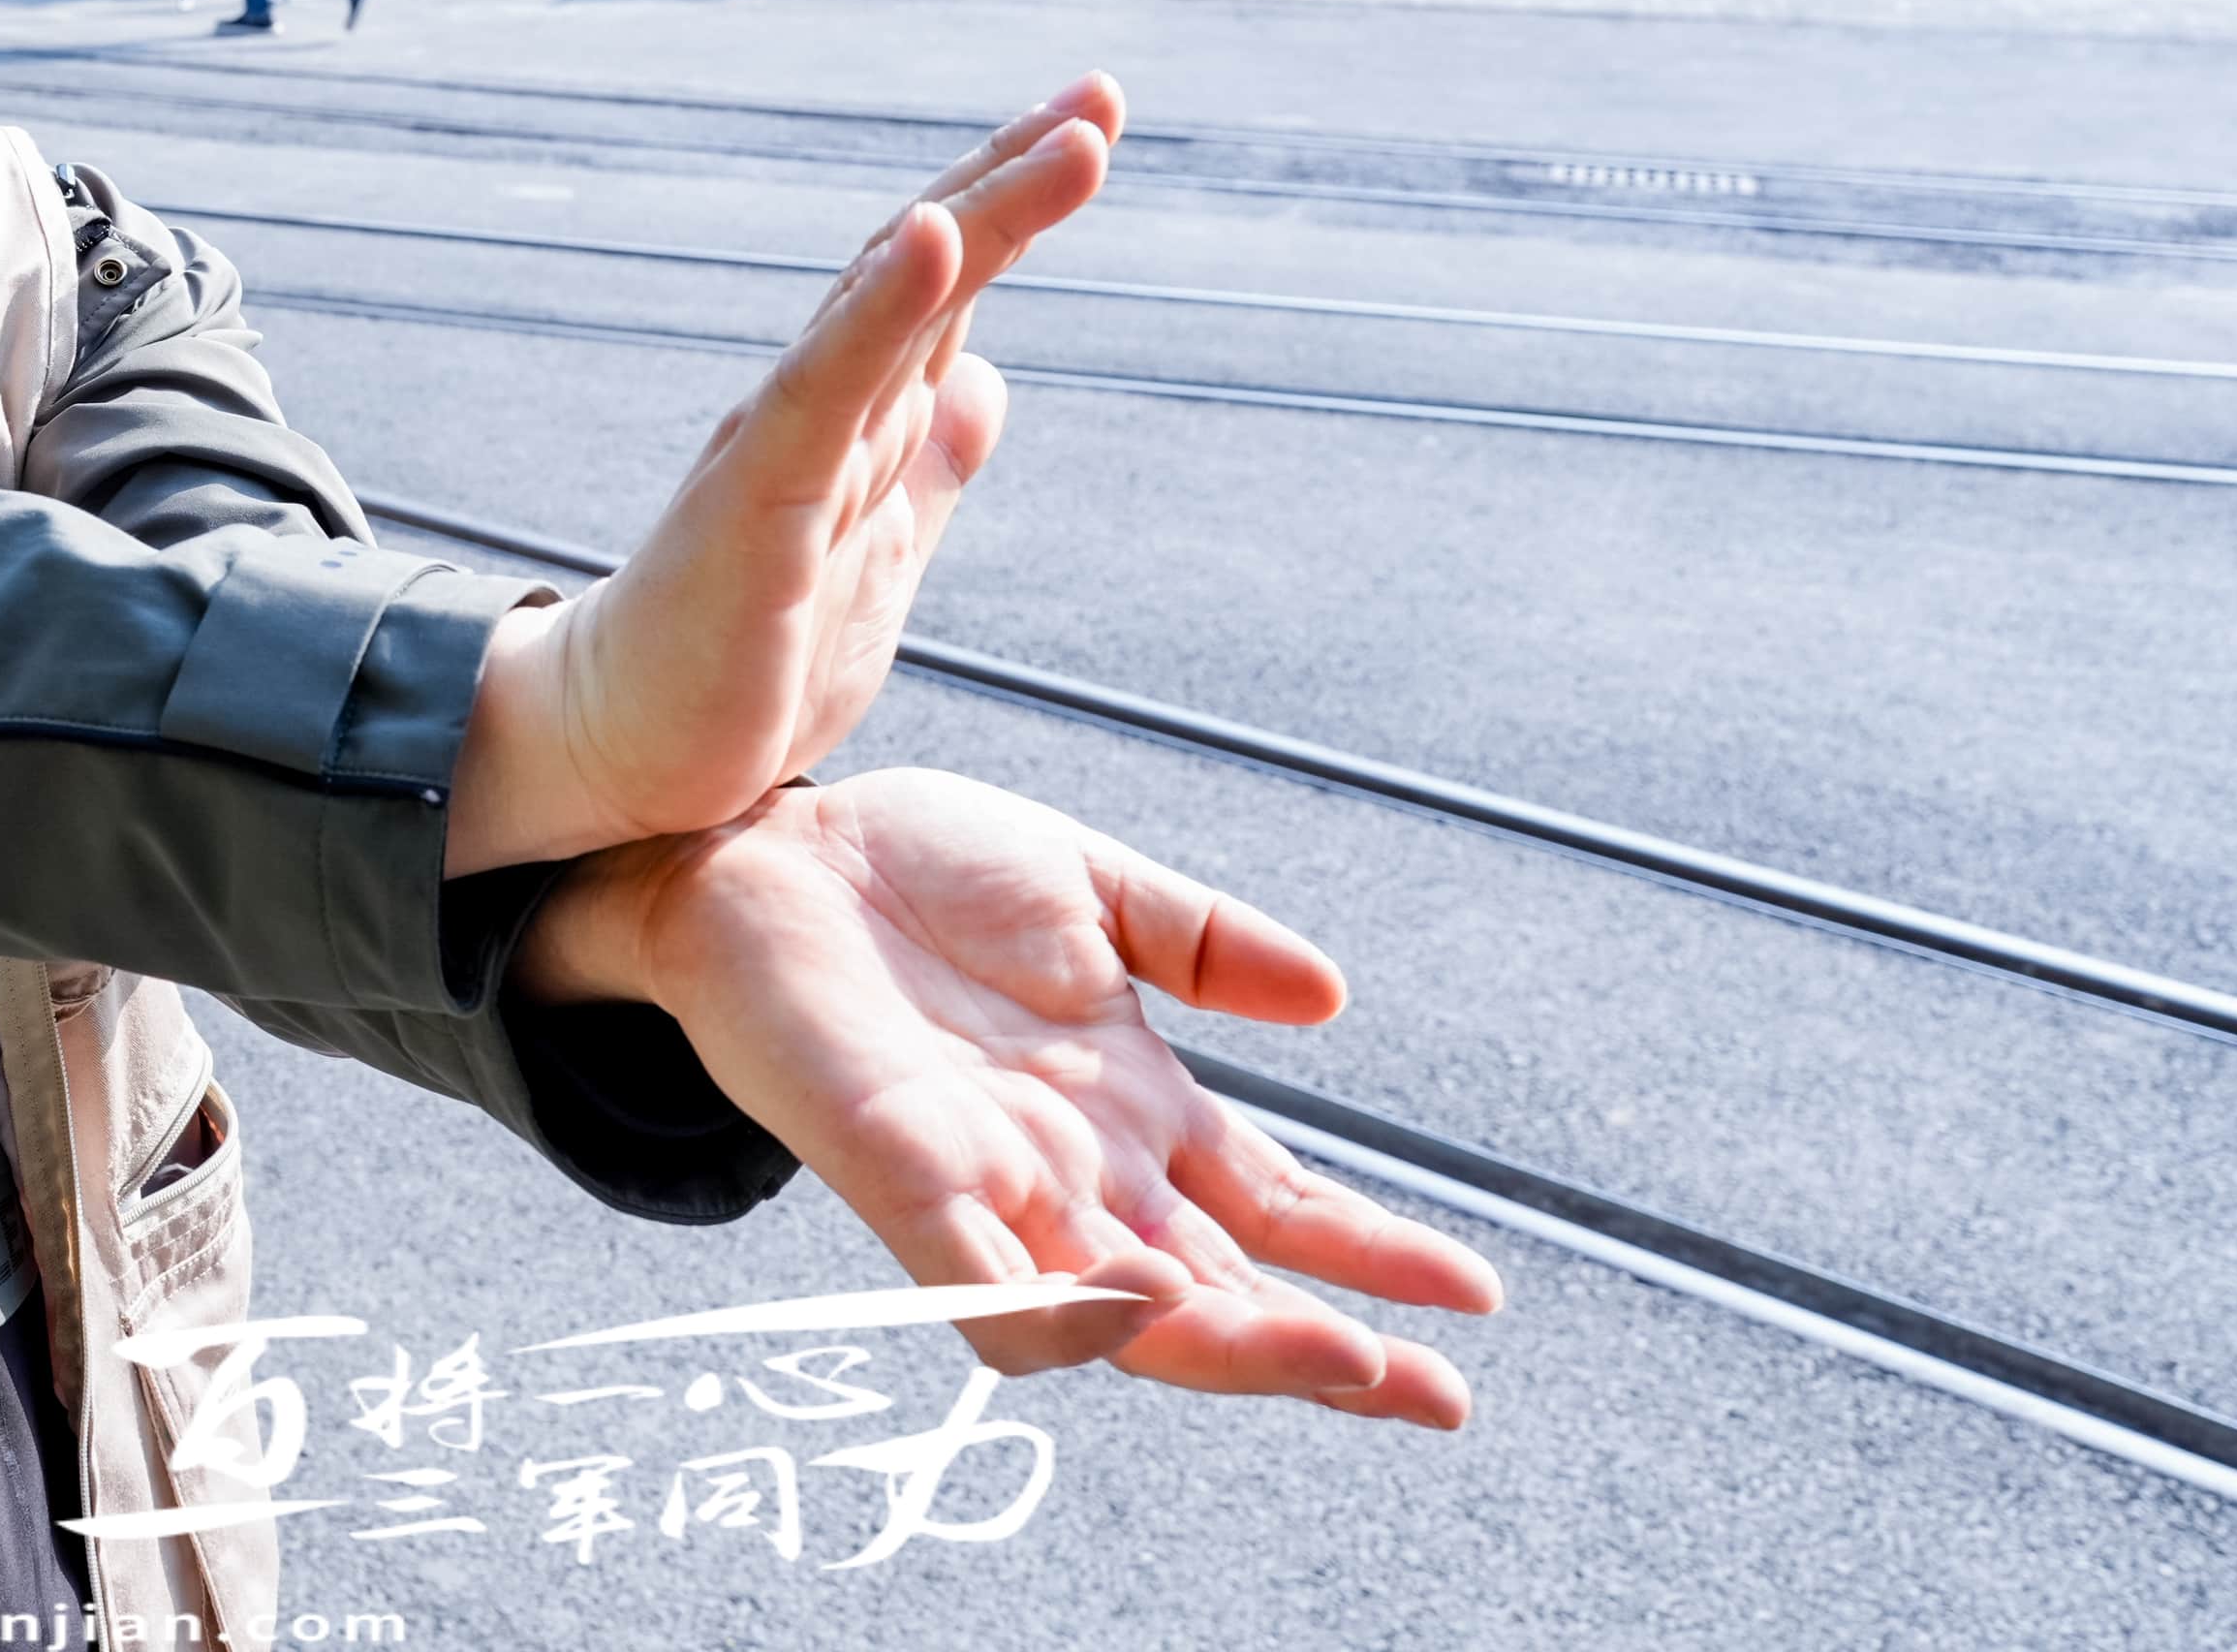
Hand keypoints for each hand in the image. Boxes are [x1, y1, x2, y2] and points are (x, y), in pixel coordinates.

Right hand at [447, 75, 1121, 870]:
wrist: (626, 746)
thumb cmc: (740, 659)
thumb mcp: (878, 559)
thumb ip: (929, 466)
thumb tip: (990, 381)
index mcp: (860, 422)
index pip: (948, 287)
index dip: (1019, 203)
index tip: (1091, 122)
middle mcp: (823, 406)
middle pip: (929, 264)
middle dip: (1016, 173)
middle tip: (1100, 96)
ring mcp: (786, 441)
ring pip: (890, 301)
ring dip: (981, 211)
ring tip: (1065, 142)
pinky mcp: (755, 496)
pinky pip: (823, 385)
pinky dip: (881, 306)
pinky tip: (934, 240)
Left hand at [524, 771, 1500, 1421]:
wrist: (760, 842)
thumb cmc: (915, 873)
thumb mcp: (1089, 885)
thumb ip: (1201, 940)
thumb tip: (1331, 996)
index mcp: (1127, 1105)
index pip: (1272, 1211)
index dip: (1369, 1256)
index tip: (1476, 1297)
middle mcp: (1070, 1168)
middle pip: (1217, 1293)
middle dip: (1325, 1348)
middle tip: (1434, 1393)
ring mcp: (986, 1183)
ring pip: (1119, 1319)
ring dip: (1220, 1346)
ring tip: (1325, 1356)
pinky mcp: (896, 1171)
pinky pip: (979, 1285)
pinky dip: (1056, 1311)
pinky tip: (1128, 1305)